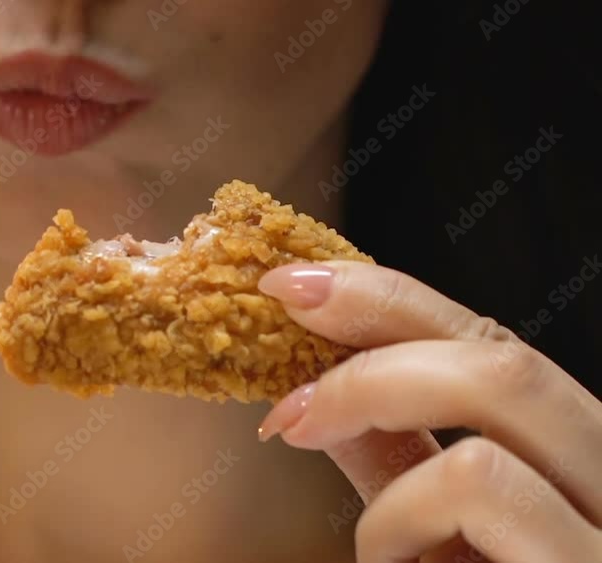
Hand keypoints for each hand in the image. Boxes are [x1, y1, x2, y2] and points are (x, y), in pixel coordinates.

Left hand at [255, 261, 601, 562]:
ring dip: (384, 425)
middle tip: (284, 375)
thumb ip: (389, 464)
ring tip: (370, 536)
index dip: (388, 297)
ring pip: (504, 390)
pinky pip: (482, 485)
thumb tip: (318, 388)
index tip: (291, 284)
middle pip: (503, 349)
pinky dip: (400, 514)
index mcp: (569, 458)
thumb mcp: (426, 540)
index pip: (489, 340)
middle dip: (373, 340)